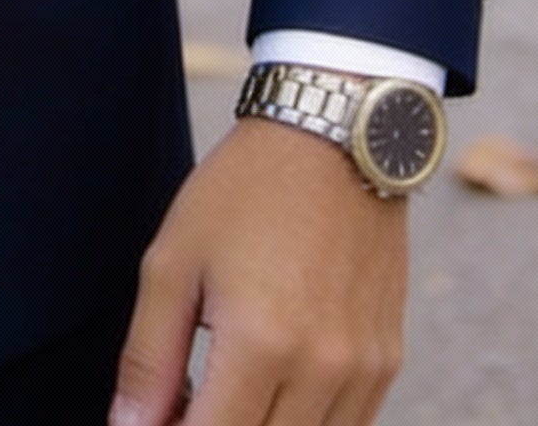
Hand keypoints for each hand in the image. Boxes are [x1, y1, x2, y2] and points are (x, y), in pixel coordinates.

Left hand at [112, 118, 408, 425]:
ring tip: (218, 394)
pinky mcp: (388, 362)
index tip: (152, 420)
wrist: (333, 139)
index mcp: (260, 343)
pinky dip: (301, 425)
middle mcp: (321, 368)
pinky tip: (265, 389)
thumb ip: (149, 357)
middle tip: (179, 406)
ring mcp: (363, 370)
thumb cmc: (243, 192)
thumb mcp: (173, 261)